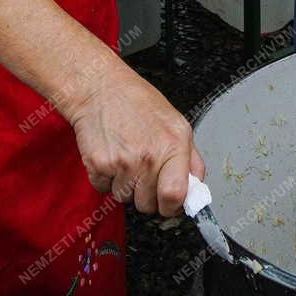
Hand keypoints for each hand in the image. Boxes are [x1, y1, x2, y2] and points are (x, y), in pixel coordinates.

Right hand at [66, 59, 204, 215]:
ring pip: (125, 199)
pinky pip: (104, 190)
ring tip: (126, 155)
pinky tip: (111, 154)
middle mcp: (149, 155)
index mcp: (174, 144)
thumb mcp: (175, 123)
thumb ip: (189, 158)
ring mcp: (123, 163)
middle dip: (146, 194)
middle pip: (149, 205)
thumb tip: (196, 188)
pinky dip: (106, 178)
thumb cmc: (137, 102)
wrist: (100, 89)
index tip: (170, 203)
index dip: (172, 206)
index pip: (176, 195)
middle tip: (143, 169)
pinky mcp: (99, 166)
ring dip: (125, 185)